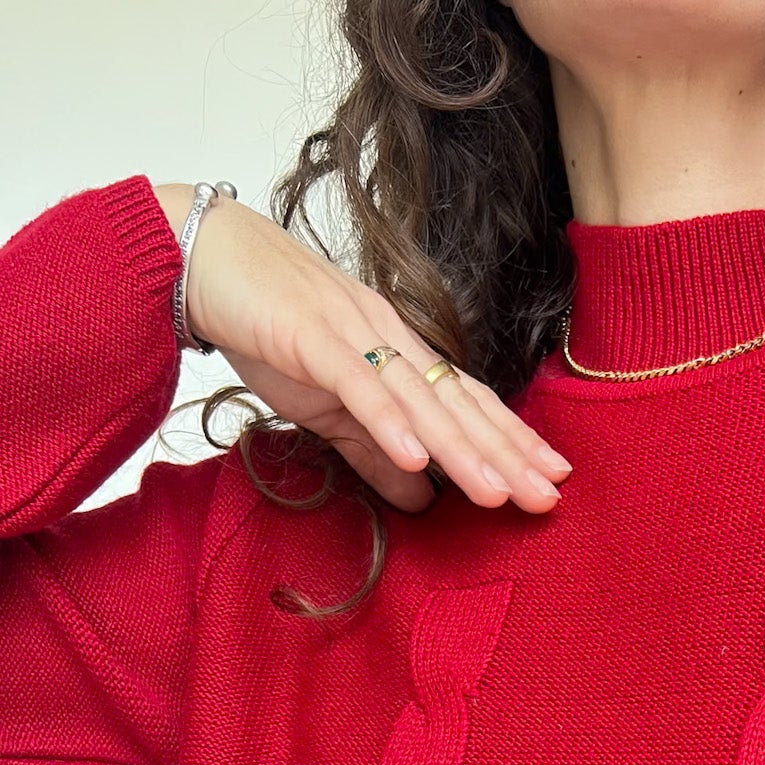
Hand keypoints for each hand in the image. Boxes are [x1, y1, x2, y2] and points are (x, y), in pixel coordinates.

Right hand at [152, 182, 570, 516]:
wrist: (200, 255)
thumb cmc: (267, 324)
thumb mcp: (329, 406)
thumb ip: (374, 452)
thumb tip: (421, 499)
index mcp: (397, 353)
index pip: (466, 401)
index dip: (510, 438)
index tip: (552, 476)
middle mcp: (388, 339)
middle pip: (457, 403)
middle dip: (506, 453)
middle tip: (549, 495)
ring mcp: (352, 334)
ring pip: (419, 399)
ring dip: (460, 449)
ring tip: (497, 493)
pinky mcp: (309, 338)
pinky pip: (356, 384)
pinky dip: (387, 420)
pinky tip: (416, 458)